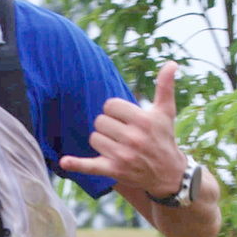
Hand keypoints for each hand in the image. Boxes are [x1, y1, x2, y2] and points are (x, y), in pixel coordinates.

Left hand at [58, 62, 186, 197]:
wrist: (168, 174)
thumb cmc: (164, 137)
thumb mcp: (166, 112)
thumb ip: (165, 86)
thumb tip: (171, 63)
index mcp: (143, 121)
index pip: (110, 105)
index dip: (115, 111)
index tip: (126, 118)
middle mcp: (133, 138)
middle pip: (100, 121)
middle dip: (109, 126)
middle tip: (123, 134)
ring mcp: (122, 156)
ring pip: (94, 138)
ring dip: (102, 141)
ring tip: (117, 146)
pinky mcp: (114, 170)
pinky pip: (90, 166)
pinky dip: (77, 164)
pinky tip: (64, 162)